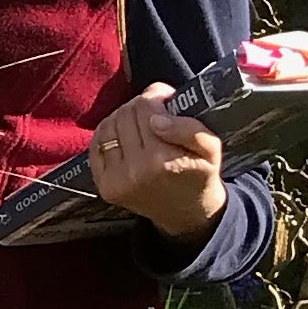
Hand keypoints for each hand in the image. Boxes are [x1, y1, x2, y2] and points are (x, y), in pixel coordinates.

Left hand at [88, 82, 227, 241]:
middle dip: (140, 106)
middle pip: (125, 114)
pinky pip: (96, 145)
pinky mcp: (103, 186)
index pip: (145, 107)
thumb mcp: (211, 149)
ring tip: (139, 123)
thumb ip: (190, 129)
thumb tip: (155, 118)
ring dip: (122, 118)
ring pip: (108, 125)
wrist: (186, 212)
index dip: (156, 96)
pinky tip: (124, 136)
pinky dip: (107, 134)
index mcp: (162, 160)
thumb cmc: (199, 174)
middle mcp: (135, 171)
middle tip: (154, 112)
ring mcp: (116, 180)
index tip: (166, 100)